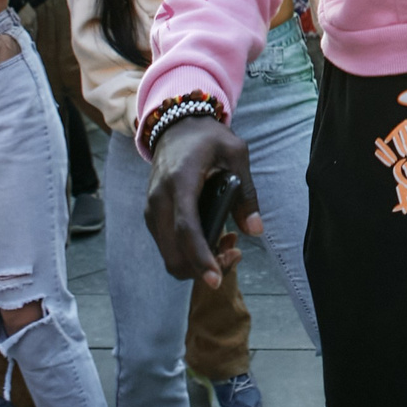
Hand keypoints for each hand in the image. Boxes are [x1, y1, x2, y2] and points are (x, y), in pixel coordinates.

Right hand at [144, 114, 258, 289]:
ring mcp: (151, 210)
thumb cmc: (208, 138)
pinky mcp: (152, 215)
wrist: (175, 126)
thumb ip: (247, 193)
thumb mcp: (236, 154)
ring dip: (197, 263)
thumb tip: (255, 230)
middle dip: (203, 268)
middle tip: (234, 255)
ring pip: (169, 256)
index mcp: (180, 182)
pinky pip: (167, 246)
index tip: (215, 280)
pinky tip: (213, 240)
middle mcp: (159, 200)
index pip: (187, 229)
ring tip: (228, 246)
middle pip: (174, 253)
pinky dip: (188, 254)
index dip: (201, 257)